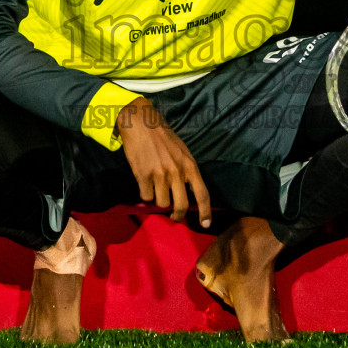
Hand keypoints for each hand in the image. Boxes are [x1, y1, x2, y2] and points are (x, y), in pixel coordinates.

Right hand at [117, 97, 211, 227]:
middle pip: (180, 206)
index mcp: (190, 166)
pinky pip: (146, 197)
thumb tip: (186, 192)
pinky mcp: (143, 175)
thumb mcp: (182, 152)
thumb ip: (186, 171)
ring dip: (157, 200)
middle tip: (174, 217)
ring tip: (155, 189)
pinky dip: (145, 194)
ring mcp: (160, 174)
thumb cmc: (163, 137)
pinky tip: (144, 183)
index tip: (205, 224)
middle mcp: (177, 172)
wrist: (141, 123)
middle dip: (177, 215)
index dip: (205, 212)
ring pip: (161, 203)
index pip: (202, 194)